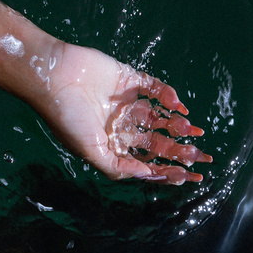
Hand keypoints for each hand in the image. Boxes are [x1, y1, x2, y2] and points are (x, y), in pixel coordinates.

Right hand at [42, 44, 211, 183]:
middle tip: (201, 156)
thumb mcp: (91, 151)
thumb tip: (147, 175)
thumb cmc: (66, 117)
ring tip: (193, 130)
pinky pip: (154, 89)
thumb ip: (118, 167)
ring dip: (176, 124)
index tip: (188, 177)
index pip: (145, 161)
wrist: (52, 76)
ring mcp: (125, 102)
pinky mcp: (128, 79)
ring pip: (158, 117)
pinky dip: (168, 96)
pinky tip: (179, 106)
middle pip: (156, 142)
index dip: (166, 170)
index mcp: (111, 145)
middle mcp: (120, 126)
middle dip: (178, 150)